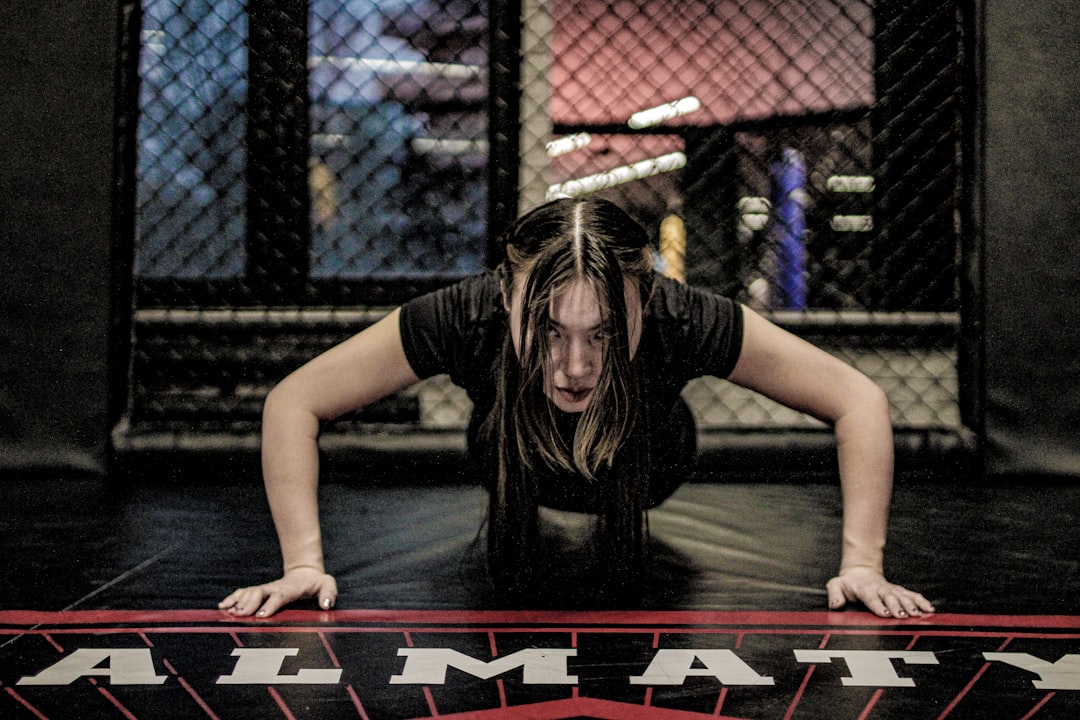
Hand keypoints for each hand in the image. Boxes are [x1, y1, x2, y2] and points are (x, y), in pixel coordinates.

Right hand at [218, 567, 337, 617]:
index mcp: (291, 588)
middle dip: (249, 603)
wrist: (305, 573)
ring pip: (249, 592)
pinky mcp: (260, 591)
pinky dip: (233, 598)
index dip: (270, 605)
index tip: (261, 615)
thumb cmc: (317, 583)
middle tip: (240, 614)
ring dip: (238, 601)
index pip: (280, 596)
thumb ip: (329, 594)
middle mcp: (275, 588)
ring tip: (227, 611)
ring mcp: (266, 589)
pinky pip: (244, 593)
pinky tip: (223, 606)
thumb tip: (326, 605)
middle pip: (260, 593)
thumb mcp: (327, 585)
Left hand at [826, 566, 934, 617]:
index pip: (872, 598)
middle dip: (897, 606)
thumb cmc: (848, 583)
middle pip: (890, 597)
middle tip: (904, 615)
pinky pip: (912, 595)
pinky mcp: (899, 590)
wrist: (860, 571)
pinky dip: (921, 601)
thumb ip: (834, 594)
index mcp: (865, 589)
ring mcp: (891, 589)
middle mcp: (880, 589)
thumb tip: (835, 605)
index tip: (885, 613)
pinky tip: (929, 609)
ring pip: (903, 596)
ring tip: (919, 614)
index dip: (878, 605)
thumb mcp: (836, 585)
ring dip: (912, 605)